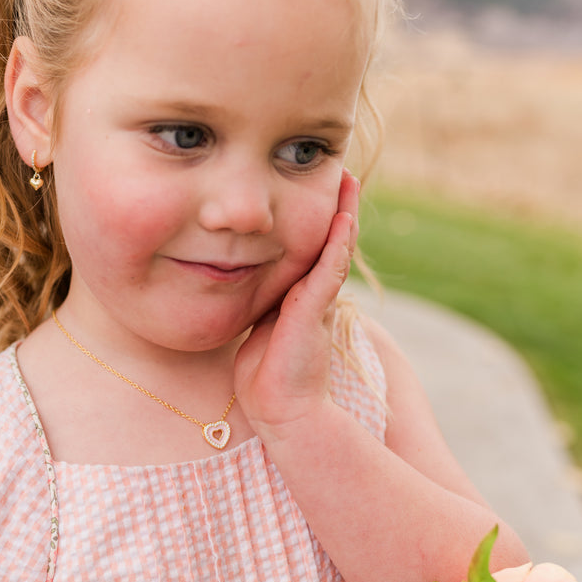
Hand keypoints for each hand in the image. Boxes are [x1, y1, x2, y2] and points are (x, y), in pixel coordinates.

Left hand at [234, 169, 359, 439]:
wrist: (280, 410)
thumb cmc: (264, 375)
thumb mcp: (256, 325)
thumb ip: (257, 302)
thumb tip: (234, 278)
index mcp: (298, 294)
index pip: (309, 246)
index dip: (314, 216)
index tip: (311, 184)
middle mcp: (313, 293)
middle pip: (327, 239)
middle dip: (335, 205)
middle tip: (342, 170)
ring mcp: (317, 300)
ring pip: (335, 247)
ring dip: (343, 213)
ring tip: (347, 180)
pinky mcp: (315, 310)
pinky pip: (329, 269)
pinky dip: (337, 243)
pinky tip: (342, 218)